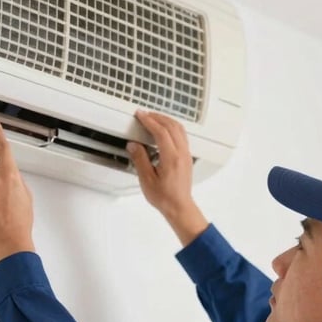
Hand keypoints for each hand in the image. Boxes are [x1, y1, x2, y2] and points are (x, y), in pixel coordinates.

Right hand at [128, 111, 208, 245]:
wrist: (179, 207)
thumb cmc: (165, 197)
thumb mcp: (146, 180)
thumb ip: (140, 159)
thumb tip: (134, 145)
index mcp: (171, 158)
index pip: (161, 132)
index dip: (149, 120)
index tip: (141, 115)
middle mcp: (181, 154)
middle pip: (172, 126)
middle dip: (158, 117)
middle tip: (145, 114)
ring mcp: (186, 155)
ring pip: (179, 129)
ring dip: (166, 121)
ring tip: (154, 119)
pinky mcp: (187, 157)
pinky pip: (182, 135)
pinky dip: (172, 128)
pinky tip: (164, 131)